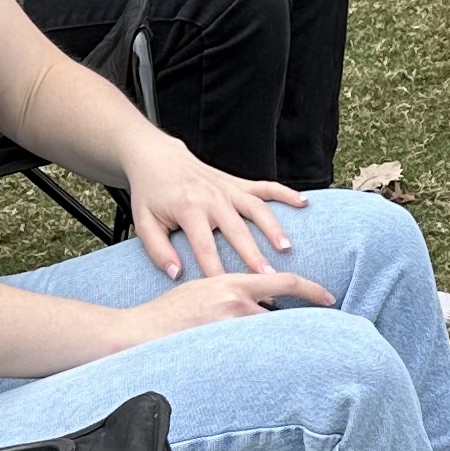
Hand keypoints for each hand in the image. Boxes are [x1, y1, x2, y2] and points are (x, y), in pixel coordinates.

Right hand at [111, 265, 333, 342]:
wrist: (139, 332)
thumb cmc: (168, 312)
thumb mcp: (203, 289)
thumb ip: (233, 292)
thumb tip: (258, 302)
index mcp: (232, 282)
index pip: (284, 281)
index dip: (312, 289)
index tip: (330, 297)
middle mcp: (235, 301)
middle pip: (281, 315)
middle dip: (292, 327)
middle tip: (312, 339)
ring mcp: (229, 326)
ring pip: (267, 335)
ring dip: (271, 344)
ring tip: (274, 356)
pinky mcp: (220, 348)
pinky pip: (250, 354)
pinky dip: (256, 357)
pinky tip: (253, 366)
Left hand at [128, 148, 306, 277]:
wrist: (157, 157)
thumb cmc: (150, 195)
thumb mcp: (144, 223)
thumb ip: (158, 250)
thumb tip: (177, 274)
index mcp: (188, 209)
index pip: (205, 247)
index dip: (218, 271)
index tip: (230, 293)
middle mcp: (212, 197)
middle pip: (237, 231)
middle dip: (253, 255)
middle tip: (269, 277)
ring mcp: (228, 188)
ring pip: (257, 208)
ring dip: (274, 227)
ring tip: (287, 248)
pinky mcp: (238, 182)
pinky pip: (266, 186)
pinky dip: (286, 193)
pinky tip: (304, 204)